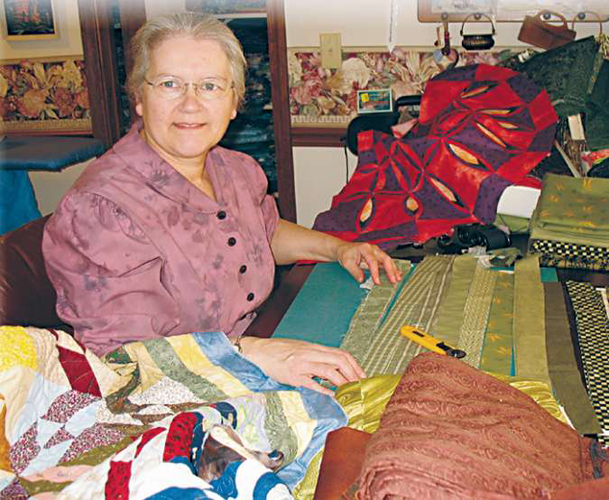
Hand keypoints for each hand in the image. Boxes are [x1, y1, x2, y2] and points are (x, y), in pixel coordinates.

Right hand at [238, 337, 365, 395]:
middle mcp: (309, 353)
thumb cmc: (278, 352)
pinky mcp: (291, 375)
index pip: (341, 353)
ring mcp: (301, 364)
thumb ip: (315, 358)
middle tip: (360, 386)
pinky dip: (323, 389)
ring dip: (342, 381)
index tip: (363, 376)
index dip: (355, 365)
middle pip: (339, 360)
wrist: (257, 352)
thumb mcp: (300, 350)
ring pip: (328, 370)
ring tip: (350, 392)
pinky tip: (331, 396)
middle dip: (353, 374)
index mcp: (313, 348)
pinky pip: (311, 382)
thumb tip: (332, 370)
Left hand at [335, 241, 401, 285]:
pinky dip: (392, 268)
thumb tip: (362, 280)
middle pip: (385, 258)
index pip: (372, 261)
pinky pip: (386, 262)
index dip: (375, 272)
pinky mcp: (377, 257)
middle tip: (394, 280)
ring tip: (398, 278)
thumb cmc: (345, 254)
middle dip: (390, 270)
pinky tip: (397, 274)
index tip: (377, 282)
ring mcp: (376, 252)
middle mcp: (373, 249)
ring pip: (388, 260)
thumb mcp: (346, 263)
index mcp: (365, 248)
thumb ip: (355, 271)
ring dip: (393, 269)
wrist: (344, 249)